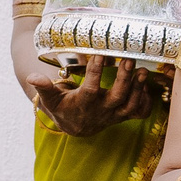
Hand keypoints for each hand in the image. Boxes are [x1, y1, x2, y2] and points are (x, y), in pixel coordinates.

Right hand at [27, 53, 164, 137]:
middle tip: (128, 59)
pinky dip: (146, 101)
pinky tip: (147, 86)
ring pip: (130, 105)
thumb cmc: (61, 106)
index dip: (95, 73)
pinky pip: (139, 112)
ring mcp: (115, 115)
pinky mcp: (124, 115)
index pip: (91, 89)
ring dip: (138, 88)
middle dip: (124, 79)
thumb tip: (33, 77)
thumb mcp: (49, 98)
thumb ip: (42, 87)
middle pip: (117, 97)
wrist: (75, 126)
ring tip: (142, 70)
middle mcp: (102, 111)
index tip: (99, 54)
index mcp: (83, 105)